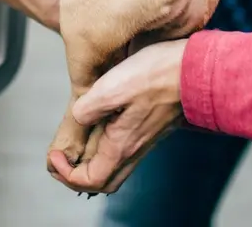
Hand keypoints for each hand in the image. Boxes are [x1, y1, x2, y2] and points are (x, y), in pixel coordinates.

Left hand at [49, 40, 187, 193]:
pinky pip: (124, 149)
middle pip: (103, 181)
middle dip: (77, 176)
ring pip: (114, 166)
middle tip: (61, 159)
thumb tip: (79, 118)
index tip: (54, 154)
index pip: (90, 180)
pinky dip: (106, 147)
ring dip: (92, 162)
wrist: (196, 70)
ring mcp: (144, 139)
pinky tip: (99, 124)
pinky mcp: (150, 126)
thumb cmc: (157, 75)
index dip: (66, 173)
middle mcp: (134, 148)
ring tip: (76, 144)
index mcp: (122, 145)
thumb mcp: (111, 88)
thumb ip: (88, 108)